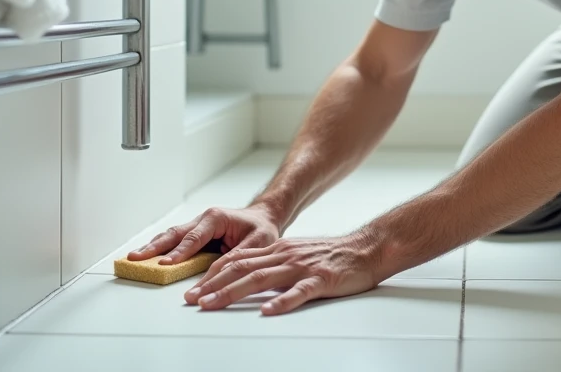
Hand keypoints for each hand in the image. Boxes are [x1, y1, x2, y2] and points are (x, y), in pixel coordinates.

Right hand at [128, 205, 281, 264]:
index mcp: (216, 218)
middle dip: (154, 247)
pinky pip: (175, 242)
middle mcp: (203, 219)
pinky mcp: (195, 235)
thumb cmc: (261, 228)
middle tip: (135, 258)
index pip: (194, 237)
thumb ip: (237, 256)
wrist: (264, 218)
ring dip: (152, 247)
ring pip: (171, 236)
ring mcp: (197, 226)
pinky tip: (146, 258)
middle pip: (175, 234)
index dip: (180, 252)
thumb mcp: (258, 242)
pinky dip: (160, 249)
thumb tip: (216, 273)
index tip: (165, 264)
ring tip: (133, 258)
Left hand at [186, 231, 383, 315]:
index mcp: (280, 250)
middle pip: (242, 269)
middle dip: (214, 285)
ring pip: (261, 278)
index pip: (238, 260)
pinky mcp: (321, 279)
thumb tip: (248, 278)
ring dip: (233, 292)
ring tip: (214, 304)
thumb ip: (275, 264)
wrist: (367, 248)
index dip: (213, 275)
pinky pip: (299, 292)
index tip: (194, 290)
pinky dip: (281, 301)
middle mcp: (286, 255)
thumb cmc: (334, 255)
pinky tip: (268, 311)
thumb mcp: (298, 254)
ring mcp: (302, 267)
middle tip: (193, 300)